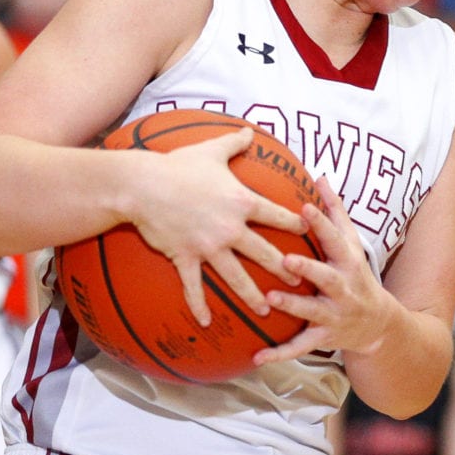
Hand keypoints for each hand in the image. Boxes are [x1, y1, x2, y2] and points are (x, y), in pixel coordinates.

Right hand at [129, 128, 305, 328]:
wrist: (142, 185)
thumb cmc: (177, 165)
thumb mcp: (210, 150)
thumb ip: (234, 143)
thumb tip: (248, 132)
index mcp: (241, 201)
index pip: (278, 216)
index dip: (298, 224)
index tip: (311, 233)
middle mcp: (230, 228)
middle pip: (265, 253)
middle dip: (285, 269)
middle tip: (300, 281)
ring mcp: (208, 246)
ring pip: (236, 276)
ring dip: (252, 295)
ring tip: (266, 311)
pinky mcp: (185, 257)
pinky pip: (194, 286)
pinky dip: (199, 306)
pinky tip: (205, 323)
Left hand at [253, 177, 396, 365]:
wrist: (379, 325)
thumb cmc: (355, 275)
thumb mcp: (351, 244)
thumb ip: (335, 212)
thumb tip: (320, 176)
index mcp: (348, 262)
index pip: (335, 239)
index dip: (322, 222)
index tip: (304, 206)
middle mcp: (344, 289)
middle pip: (327, 277)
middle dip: (308, 269)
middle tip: (286, 260)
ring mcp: (335, 314)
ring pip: (312, 311)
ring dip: (292, 306)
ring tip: (269, 299)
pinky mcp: (324, 337)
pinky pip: (300, 347)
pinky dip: (279, 353)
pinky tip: (256, 357)